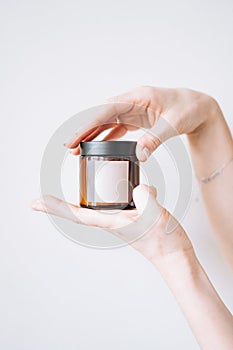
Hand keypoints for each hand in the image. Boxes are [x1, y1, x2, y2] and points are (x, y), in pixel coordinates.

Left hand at [31, 184, 192, 267]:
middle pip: (81, 211)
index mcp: (113, 223)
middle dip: (60, 206)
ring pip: (100, 204)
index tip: (36, 203)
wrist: (176, 257)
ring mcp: (122, 219)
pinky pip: (123, 199)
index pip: (78, 214)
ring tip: (78, 190)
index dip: (56, 208)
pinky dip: (124, 189)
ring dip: (89, 196)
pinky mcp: (133, 216)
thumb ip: (144, 197)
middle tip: (39, 201)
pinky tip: (131, 183)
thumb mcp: (154, 215)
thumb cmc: (164, 243)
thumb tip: (137, 187)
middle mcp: (113, 221)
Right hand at [65, 86, 218, 160]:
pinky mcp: (136, 118)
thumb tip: (139, 156)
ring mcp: (133, 110)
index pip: (106, 110)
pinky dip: (105, 137)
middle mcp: (132, 101)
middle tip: (70, 146)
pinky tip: (97, 146)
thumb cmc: (188, 109)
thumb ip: (155, 139)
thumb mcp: (173, 124)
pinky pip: (116, 127)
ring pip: (106, 122)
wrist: (198, 108)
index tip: (76, 136)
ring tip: (78, 149)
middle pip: (101, 115)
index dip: (89, 123)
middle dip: (85, 130)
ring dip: (92, 135)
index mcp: (138, 97)